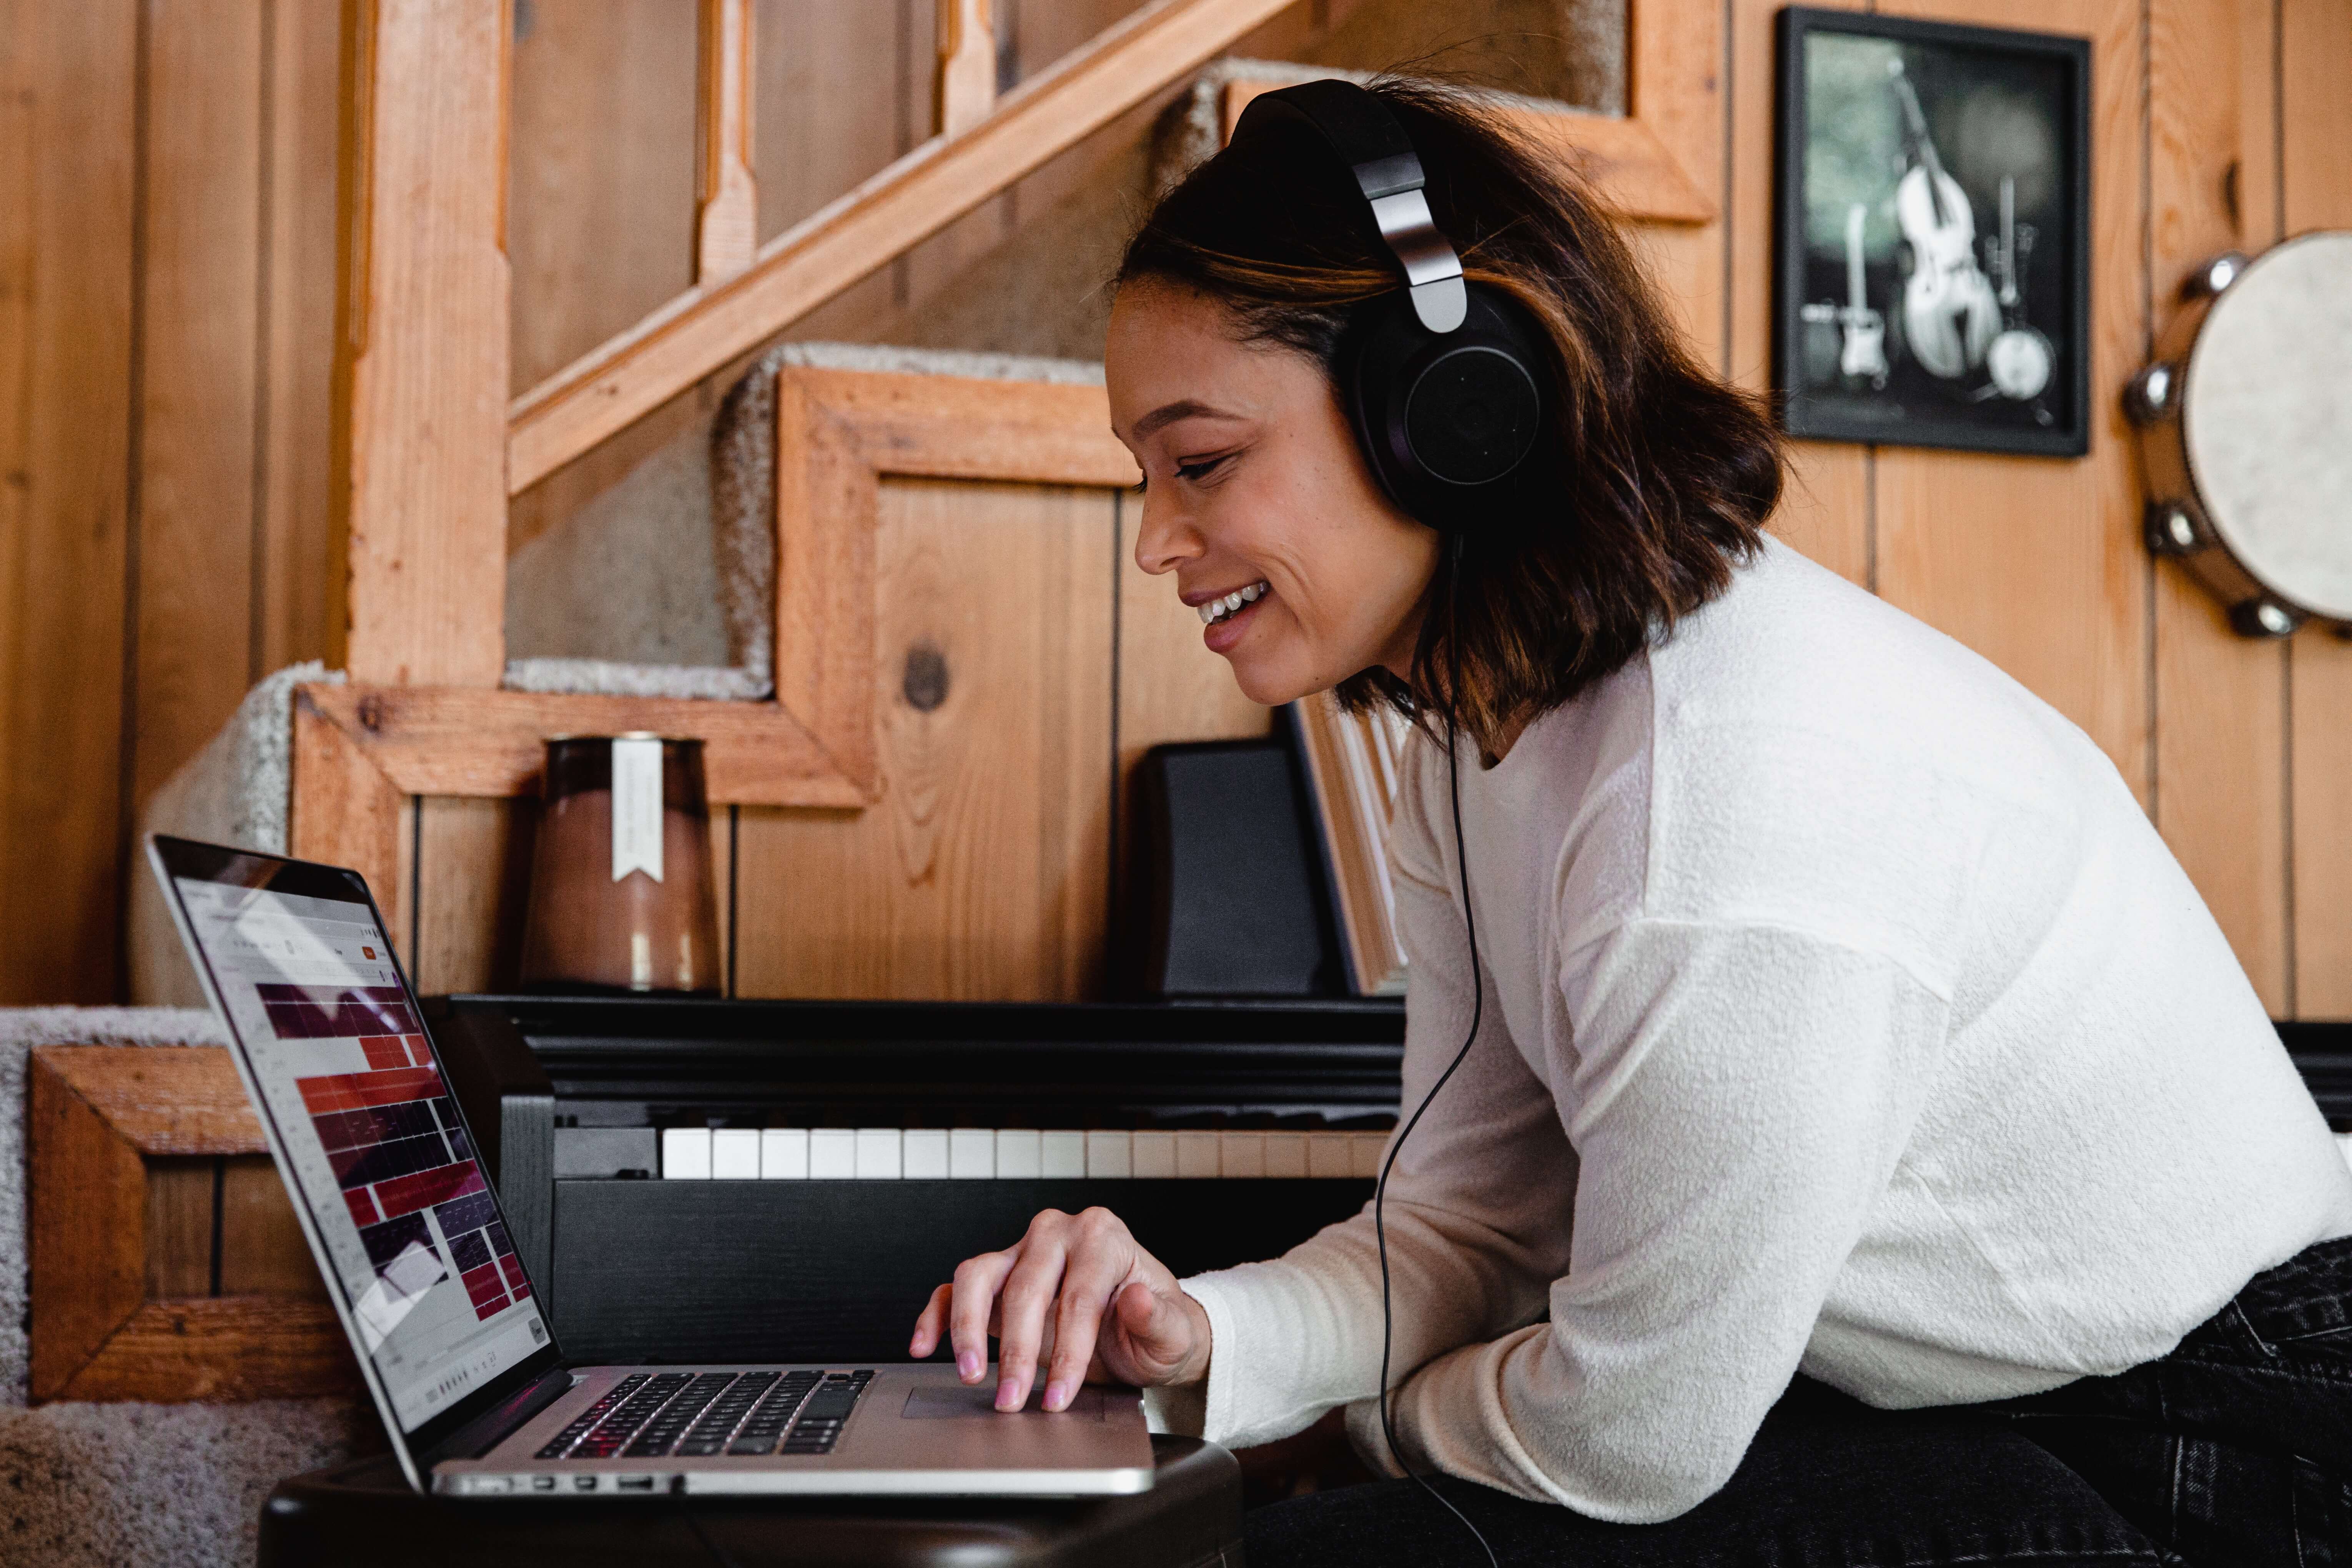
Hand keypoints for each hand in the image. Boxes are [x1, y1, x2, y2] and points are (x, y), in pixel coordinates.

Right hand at [908, 1206, 1210, 1411]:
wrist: (1145, 1332)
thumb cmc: (1157, 1327)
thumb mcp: (1175, 1331)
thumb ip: (1159, 1317)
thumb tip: (1136, 1300)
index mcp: (1104, 1237)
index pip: (1078, 1295)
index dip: (1068, 1349)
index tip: (1060, 1393)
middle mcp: (1058, 1235)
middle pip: (1026, 1287)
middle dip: (1017, 1351)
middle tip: (1013, 1400)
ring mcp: (1022, 1253)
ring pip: (979, 1275)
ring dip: (968, 1327)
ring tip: (970, 1372)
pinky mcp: (997, 1277)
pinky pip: (955, 1289)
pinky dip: (937, 1314)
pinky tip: (926, 1343)